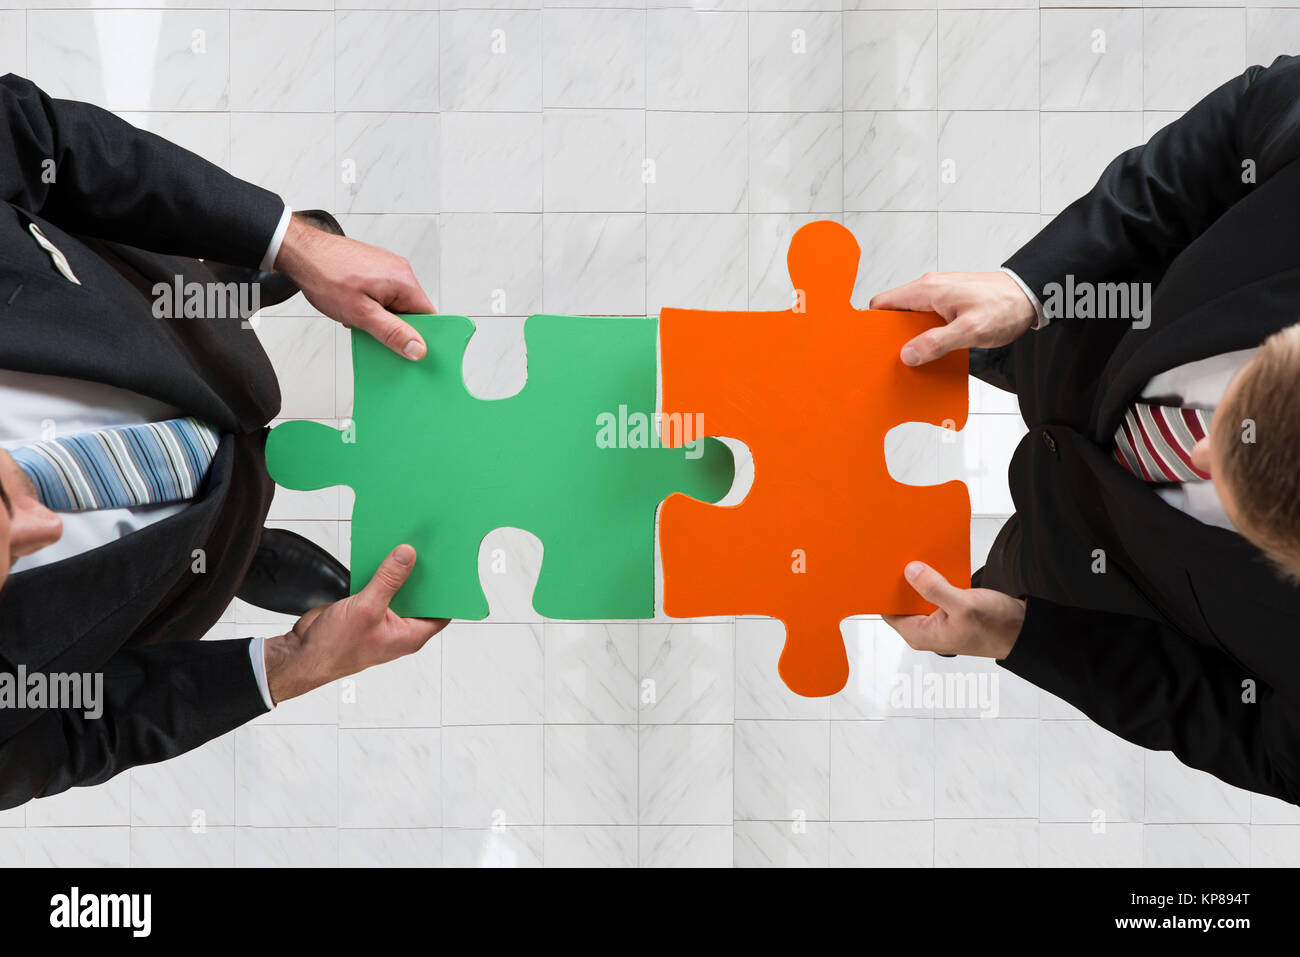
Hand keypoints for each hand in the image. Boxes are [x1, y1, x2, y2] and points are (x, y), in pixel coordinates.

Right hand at [263, 544, 448, 703]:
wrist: (302, 654)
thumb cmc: (336, 647)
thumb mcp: (366, 608)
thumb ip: (388, 581)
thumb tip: (408, 555)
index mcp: (410, 634)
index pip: (442, 610)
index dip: (450, 590)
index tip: (453, 564)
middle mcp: (400, 627)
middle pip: (421, 595)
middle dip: (424, 573)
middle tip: (431, 546)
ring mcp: (383, 617)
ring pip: (398, 589)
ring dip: (400, 570)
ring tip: (409, 542)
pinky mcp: (366, 608)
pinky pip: (379, 586)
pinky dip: (380, 571)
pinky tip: (382, 552)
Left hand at [273, 213, 435, 359]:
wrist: (300, 251)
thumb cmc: (325, 276)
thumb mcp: (361, 313)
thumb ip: (392, 332)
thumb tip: (418, 349)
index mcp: (403, 280)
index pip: (427, 315)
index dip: (420, 335)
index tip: (410, 351)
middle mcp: (399, 270)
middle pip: (411, 309)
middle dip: (395, 327)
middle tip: (375, 335)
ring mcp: (386, 266)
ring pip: (394, 302)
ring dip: (380, 317)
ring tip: (358, 319)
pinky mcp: (373, 266)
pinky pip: (382, 293)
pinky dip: (371, 305)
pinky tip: (353, 309)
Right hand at [869, 271, 1036, 366]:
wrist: (1032, 294)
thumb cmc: (1005, 306)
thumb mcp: (969, 331)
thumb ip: (936, 343)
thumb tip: (908, 354)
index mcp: (927, 290)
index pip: (883, 303)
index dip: (873, 324)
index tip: (872, 345)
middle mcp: (929, 288)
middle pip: (895, 312)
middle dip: (892, 335)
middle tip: (895, 358)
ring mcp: (940, 294)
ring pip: (912, 317)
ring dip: (911, 337)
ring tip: (915, 358)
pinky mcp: (950, 302)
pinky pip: (928, 318)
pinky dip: (926, 334)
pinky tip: (934, 350)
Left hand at [882, 561, 1024, 659]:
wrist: (1022, 631)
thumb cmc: (996, 628)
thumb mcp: (963, 605)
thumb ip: (934, 588)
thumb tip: (910, 571)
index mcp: (920, 634)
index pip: (887, 610)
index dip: (882, 590)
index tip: (880, 568)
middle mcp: (924, 629)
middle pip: (901, 601)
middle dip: (899, 580)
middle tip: (896, 555)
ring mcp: (936, 619)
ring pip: (917, 594)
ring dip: (917, 577)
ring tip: (913, 554)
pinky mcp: (947, 610)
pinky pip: (932, 591)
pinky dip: (932, 578)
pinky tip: (932, 563)